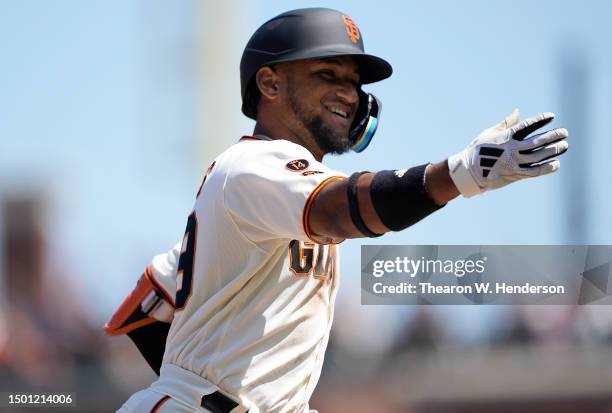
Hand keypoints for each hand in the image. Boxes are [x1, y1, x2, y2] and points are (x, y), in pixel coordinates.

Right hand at [448, 109, 568, 196]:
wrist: (469, 172)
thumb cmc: (477, 150)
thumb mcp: (489, 133)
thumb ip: (506, 123)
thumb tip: (518, 111)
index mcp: (506, 137)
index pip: (527, 126)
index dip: (540, 120)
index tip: (551, 116)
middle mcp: (512, 149)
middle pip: (537, 141)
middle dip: (553, 136)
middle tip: (564, 132)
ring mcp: (514, 162)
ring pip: (539, 156)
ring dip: (553, 150)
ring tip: (564, 145)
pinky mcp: (515, 174)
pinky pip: (534, 171)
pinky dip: (547, 168)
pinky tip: (556, 164)